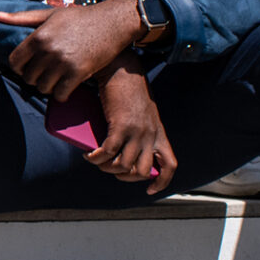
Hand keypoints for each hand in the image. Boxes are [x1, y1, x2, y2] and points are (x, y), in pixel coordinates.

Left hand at [0, 0, 141, 101]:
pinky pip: (60, 94)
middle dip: (33, 78)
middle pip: (28, 77)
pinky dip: (60, 94)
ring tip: (53, 80)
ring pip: (43, 87)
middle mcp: (48, 50)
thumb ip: (21, 18)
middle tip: (43, 74)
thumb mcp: (49, 14)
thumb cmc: (79, 17)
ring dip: (47, 87)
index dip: (18, 68)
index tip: (26, 67)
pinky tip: (64, 87)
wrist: (112, 22)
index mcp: (38, 36)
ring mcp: (63, 63)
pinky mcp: (79, 73)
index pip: (14, 62)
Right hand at [86, 62, 175, 193]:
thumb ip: (138, 128)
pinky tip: (89, 155)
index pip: (170, 165)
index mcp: (158, 133)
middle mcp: (150, 135)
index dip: (161, 182)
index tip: (149, 190)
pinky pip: (109, 152)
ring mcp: (137, 132)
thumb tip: (118, 145)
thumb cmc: (127, 88)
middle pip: (142, 171)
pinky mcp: (121, 126)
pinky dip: (96, 158)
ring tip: (95, 160)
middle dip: (124, 177)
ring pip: (124, 165)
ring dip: (106, 168)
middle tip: (110, 169)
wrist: (122, 69)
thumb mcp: (140, 112)